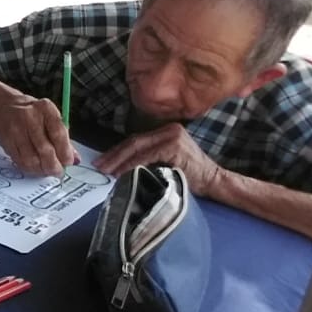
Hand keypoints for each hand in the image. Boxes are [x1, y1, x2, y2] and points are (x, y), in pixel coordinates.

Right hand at [0, 93, 78, 176]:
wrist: (1, 106)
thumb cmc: (31, 113)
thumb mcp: (50, 116)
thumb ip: (62, 136)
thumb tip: (74, 158)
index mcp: (45, 109)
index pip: (58, 134)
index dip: (65, 152)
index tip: (69, 162)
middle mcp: (30, 118)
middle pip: (45, 149)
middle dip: (54, 166)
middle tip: (58, 171)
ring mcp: (16, 130)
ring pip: (31, 159)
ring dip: (41, 170)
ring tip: (46, 170)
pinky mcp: (7, 142)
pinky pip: (20, 161)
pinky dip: (30, 169)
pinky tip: (35, 167)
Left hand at [93, 123, 223, 195]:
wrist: (213, 181)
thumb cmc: (189, 175)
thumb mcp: (166, 161)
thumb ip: (149, 158)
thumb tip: (119, 166)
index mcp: (166, 131)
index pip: (136, 140)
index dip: (117, 151)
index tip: (102, 161)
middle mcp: (169, 130)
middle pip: (134, 141)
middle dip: (113, 155)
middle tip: (98, 165)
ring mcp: (172, 137)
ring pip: (138, 147)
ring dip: (119, 160)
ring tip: (106, 171)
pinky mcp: (174, 147)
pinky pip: (147, 156)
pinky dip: (132, 165)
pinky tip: (122, 172)